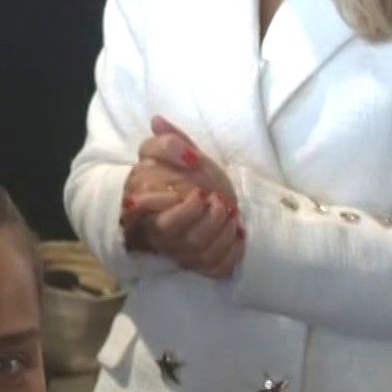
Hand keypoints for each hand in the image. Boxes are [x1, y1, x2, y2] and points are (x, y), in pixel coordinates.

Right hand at [120, 116, 244, 278]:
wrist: (183, 191)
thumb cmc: (173, 173)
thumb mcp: (165, 151)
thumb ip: (165, 139)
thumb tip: (158, 122)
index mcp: (151, 213)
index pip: (165, 225)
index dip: (186, 212)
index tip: (202, 192)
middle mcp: (164, 238)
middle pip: (188, 243)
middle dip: (211, 222)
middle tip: (222, 200)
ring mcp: (182, 253)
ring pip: (204, 256)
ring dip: (224, 234)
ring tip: (232, 214)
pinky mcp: (199, 262)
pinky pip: (216, 270)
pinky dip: (232, 255)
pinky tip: (239, 236)